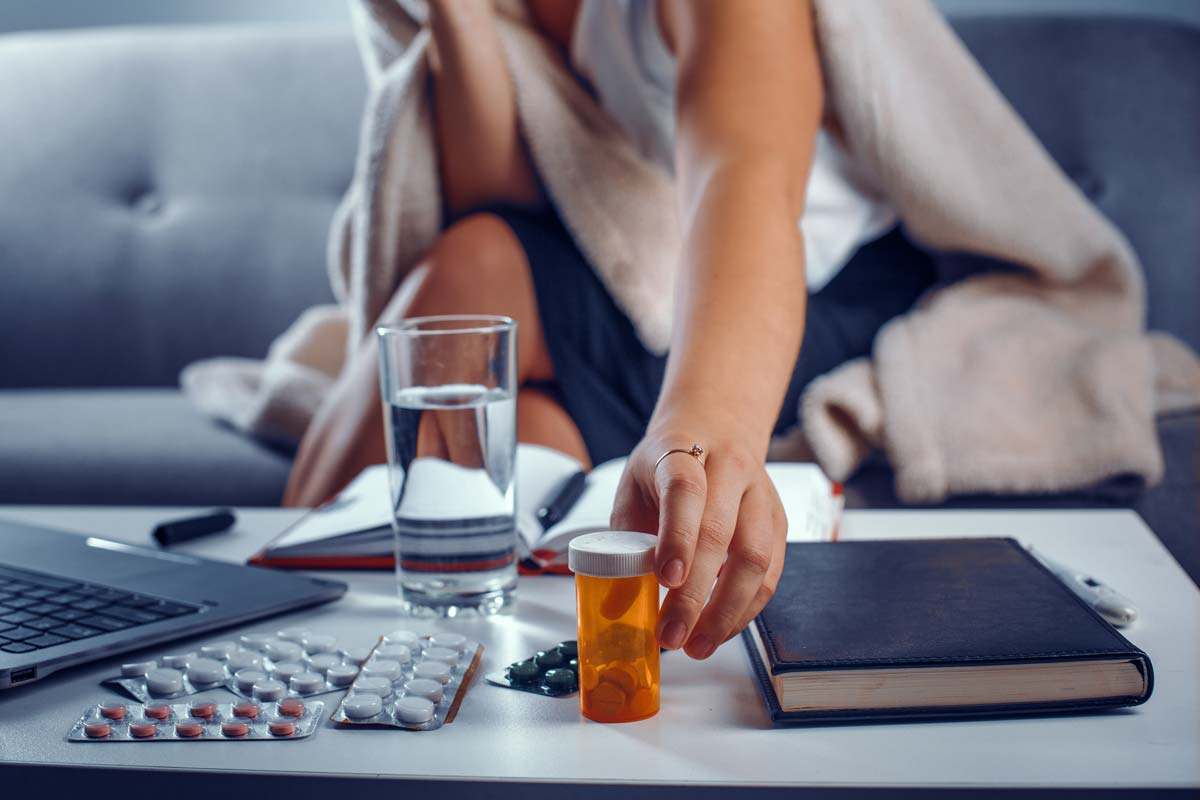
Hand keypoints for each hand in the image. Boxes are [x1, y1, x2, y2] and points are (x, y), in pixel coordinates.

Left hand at [610, 425, 787, 658]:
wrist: (714, 428)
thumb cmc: (665, 465)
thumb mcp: (633, 487)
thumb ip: (625, 540)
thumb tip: (618, 604)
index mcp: (683, 452)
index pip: (685, 492)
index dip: (677, 536)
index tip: (665, 578)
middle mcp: (730, 469)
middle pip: (721, 533)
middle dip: (695, 594)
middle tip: (671, 634)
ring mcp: (761, 495)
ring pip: (756, 557)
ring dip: (726, 611)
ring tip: (696, 645)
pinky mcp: (779, 521)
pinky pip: (771, 572)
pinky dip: (746, 609)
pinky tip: (720, 630)